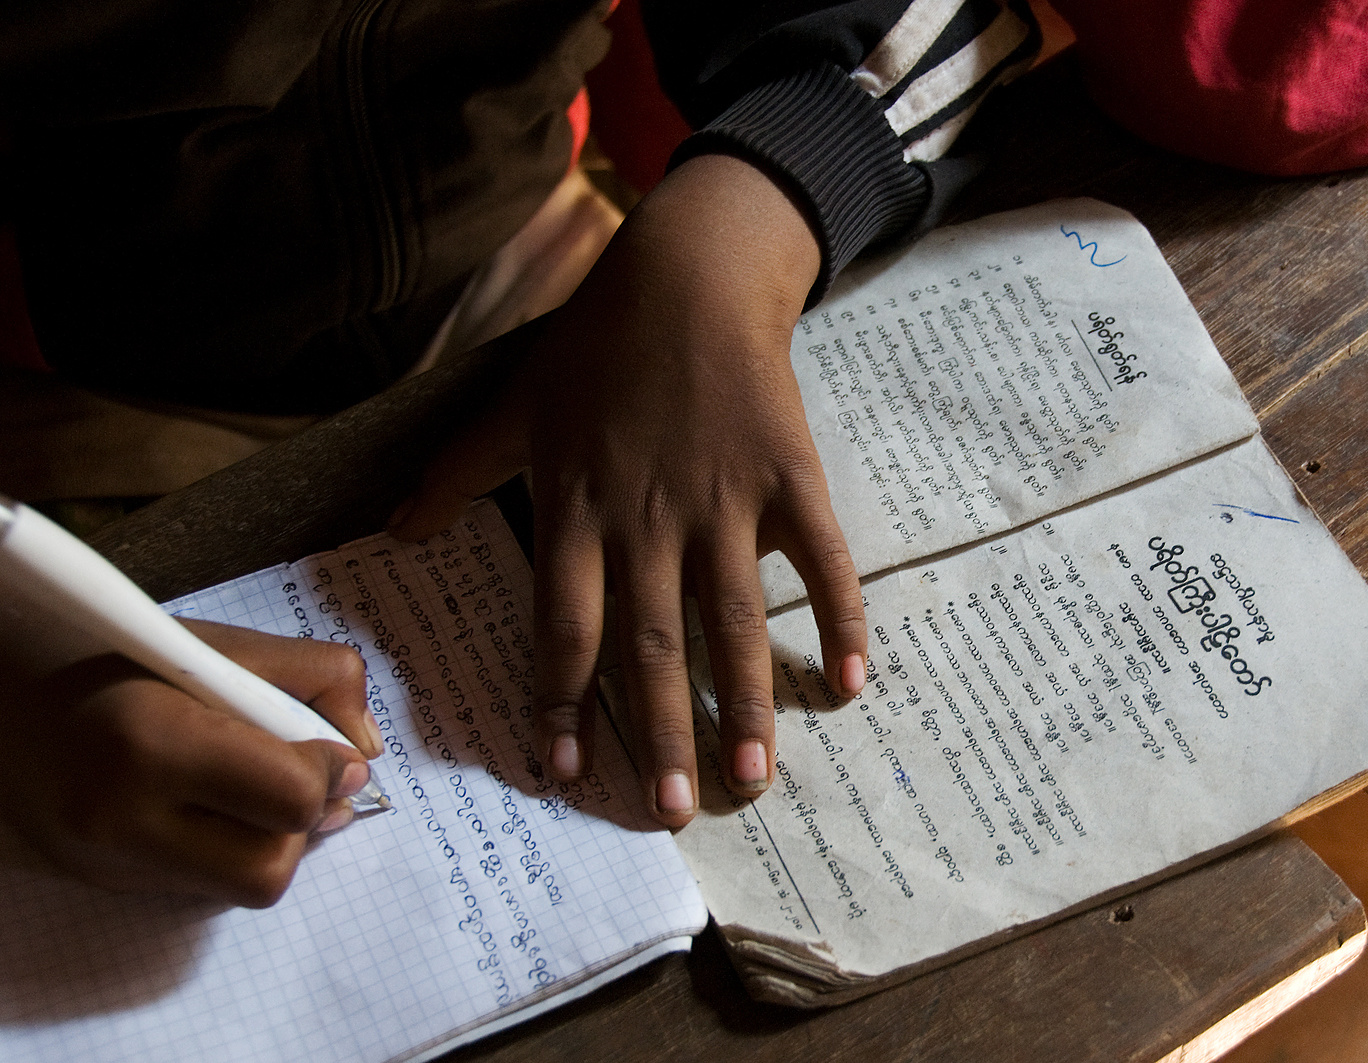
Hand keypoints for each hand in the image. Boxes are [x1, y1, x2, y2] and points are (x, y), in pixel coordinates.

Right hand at [0, 619, 378, 907]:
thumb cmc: (113, 655)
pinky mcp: (104, 881)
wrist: (2, 694)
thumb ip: (316, 678)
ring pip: (240, 889)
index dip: (329, 773)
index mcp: (152, 742)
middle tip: (299, 776)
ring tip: (256, 786)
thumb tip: (364, 750)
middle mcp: (122, 817)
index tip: (330, 749)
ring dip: (272, 842)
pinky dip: (231, 848)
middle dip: (303, 825)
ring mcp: (107, 860)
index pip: (288, 799)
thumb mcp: (220, 644)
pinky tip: (214, 802)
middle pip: (269, 869)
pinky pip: (203, 885)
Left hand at [392, 154, 868, 827]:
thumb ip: (455, 476)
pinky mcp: (787, 476)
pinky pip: (820, 559)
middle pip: (652, 646)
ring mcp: (723, 502)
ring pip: (734, 621)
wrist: (688, 275)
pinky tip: (848, 684)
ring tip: (755, 779)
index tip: (564, 774)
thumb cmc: (595, 347)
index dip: (561, 705)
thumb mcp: (509, 407)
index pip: (564, 629)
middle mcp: (647, 520)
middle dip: (659, 735)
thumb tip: (393, 531)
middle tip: (672, 811)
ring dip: (746, 704)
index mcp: (577, 511)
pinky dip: (838, 619)